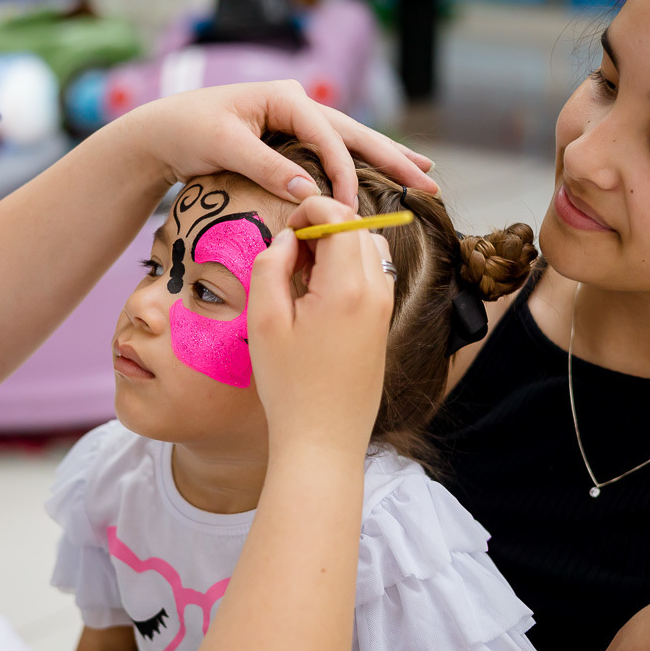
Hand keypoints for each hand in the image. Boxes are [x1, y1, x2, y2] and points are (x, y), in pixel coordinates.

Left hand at [129, 80, 437, 207]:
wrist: (161, 132)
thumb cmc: (187, 132)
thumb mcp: (225, 147)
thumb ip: (267, 168)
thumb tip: (310, 192)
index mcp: (283, 98)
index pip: (327, 134)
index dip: (343, 170)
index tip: (349, 205)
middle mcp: (296, 104)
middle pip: (353, 132)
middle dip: (393, 157)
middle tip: (430, 178)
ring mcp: (295, 121)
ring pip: (349, 141)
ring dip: (386, 158)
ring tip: (424, 171)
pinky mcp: (289, 140)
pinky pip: (332, 153)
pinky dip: (359, 165)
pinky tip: (384, 173)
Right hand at [247, 197, 394, 452]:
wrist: (323, 440)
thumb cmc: (289, 385)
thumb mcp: (265, 320)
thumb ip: (272, 265)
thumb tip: (289, 237)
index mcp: (348, 286)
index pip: (340, 215)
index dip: (310, 209)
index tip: (286, 230)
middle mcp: (376, 292)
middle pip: (357, 227)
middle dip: (323, 226)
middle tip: (290, 256)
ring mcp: (385, 308)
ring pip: (368, 249)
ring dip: (337, 247)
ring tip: (302, 278)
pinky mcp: (383, 324)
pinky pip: (372, 276)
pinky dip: (347, 270)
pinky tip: (317, 299)